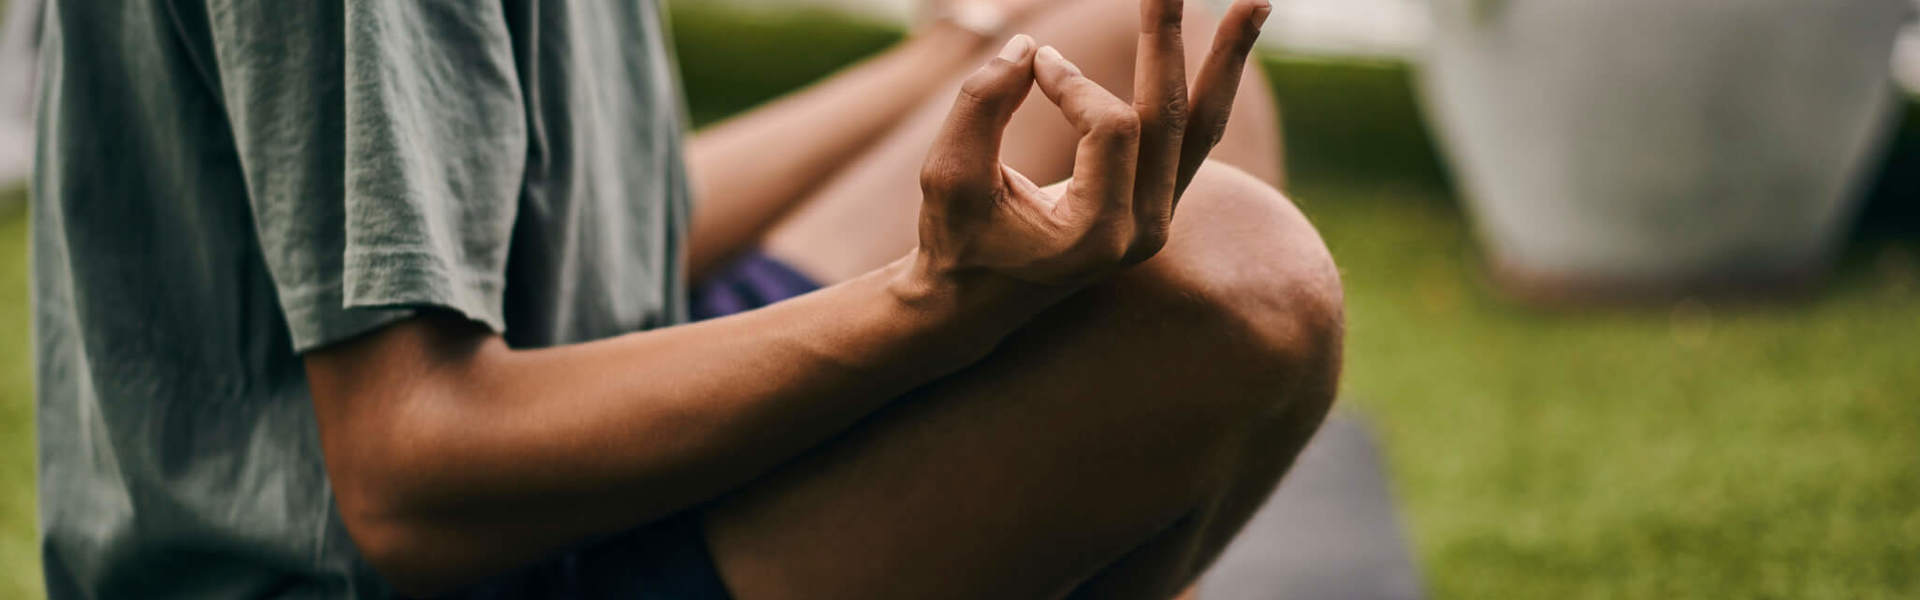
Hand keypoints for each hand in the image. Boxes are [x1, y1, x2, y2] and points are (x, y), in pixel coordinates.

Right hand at [910, 0, 1270, 289]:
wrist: (973, 302)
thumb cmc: (955, 241)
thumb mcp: (948, 176)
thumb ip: (981, 106)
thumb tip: (1031, 48)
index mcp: (1097, 236)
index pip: (1112, 126)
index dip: (1071, 82)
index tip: (1031, 67)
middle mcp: (1142, 232)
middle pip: (1175, 117)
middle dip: (1170, 38)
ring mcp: (1158, 219)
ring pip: (1202, 127)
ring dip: (1225, 59)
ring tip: (1257, 2)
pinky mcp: (1156, 202)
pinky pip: (1192, 136)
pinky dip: (1209, 84)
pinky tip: (1229, 42)